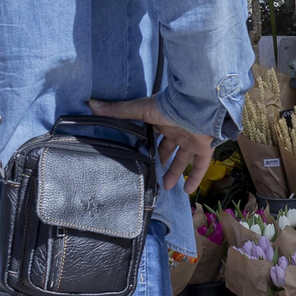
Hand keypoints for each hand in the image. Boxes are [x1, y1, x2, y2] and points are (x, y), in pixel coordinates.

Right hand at [87, 95, 212, 193]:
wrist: (197, 105)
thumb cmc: (168, 106)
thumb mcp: (140, 109)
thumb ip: (118, 110)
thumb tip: (91, 104)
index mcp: (162, 121)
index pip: (154, 136)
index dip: (147, 146)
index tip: (139, 158)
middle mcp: (177, 130)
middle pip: (168, 149)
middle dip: (161, 162)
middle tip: (152, 175)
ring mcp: (192, 139)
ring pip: (183, 159)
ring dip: (175, 173)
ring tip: (165, 188)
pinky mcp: (205, 147)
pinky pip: (201, 165)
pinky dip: (196, 177)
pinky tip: (187, 191)